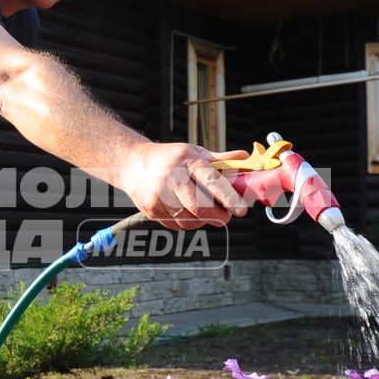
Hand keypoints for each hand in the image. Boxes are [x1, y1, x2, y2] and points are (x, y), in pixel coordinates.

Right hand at [117, 143, 249, 230]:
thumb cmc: (171, 159)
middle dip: (218, 216)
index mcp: (186, 160)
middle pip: (200, 206)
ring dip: (203, 220)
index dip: (228, 196)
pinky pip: (178, 225)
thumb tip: (245, 159)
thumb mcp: (195, 153)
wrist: (133, 164)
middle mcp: (171, 177)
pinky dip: (189, 223)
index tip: (240, 210)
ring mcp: (159, 195)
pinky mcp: (151, 209)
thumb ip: (221, 160)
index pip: (211, 180)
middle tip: (226, 217)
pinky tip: (188, 212)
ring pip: (190, 220)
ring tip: (205, 211)